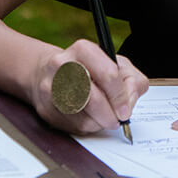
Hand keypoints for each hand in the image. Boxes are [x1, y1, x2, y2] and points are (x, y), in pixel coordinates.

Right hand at [28, 39, 147, 134]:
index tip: (125, 109)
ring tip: (103, 117)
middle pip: (93, 98)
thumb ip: (131, 80)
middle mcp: (62, 66)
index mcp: (83, 50)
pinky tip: (88, 118)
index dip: (120, 97)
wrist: (48, 73)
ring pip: (83, 117)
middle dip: (110, 114)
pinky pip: (72, 127)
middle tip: (117, 119)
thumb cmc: (88, 69)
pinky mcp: (46, 109)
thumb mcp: (116, 64)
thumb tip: (128, 102)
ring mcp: (51, 88)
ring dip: (99, 122)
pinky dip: (86, 127)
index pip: (108, 74)